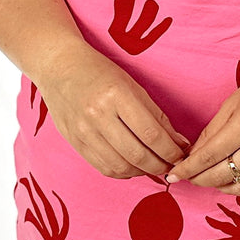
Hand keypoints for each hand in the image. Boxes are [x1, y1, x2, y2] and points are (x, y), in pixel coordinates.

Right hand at [39, 42, 190, 178]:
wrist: (58, 66)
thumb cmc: (100, 72)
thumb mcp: (132, 85)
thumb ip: (156, 115)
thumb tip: (179, 143)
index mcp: (117, 95)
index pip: (152, 134)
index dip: (171, 151)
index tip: (181, 155)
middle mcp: (98, 115)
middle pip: (138, 155)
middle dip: (161, 165)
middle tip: (172, 165)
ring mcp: (84, 131)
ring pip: (121, 167)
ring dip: (143, 172)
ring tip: (154, 166)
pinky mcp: (75, 142)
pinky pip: (104, 167)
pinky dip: (123, 172)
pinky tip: (133, 166)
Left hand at [165, 46, 239, 192]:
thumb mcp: (233, 102)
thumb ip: (212, 131)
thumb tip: (193, 155)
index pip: (208, 156)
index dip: (187, 169)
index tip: (172, 175)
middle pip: (221, 176)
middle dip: (198, 179)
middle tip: (185, 177)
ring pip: (238, 187)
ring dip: (217, 186)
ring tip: (206, 177)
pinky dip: (239, 188)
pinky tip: (229, 180)